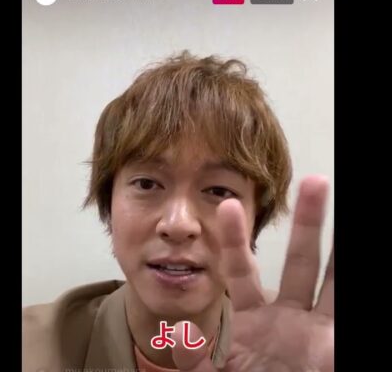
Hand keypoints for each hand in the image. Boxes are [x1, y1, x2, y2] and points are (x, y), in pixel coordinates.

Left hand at [171, 176, 333, 371]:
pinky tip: (358, 267)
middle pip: (298, 260)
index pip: (241, 269)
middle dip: (307, 222)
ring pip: (332, 283)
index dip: (234, 239)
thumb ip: (195, 358)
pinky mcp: (332, 350)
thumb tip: (177, 333)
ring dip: (340, 252)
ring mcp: (313, 331)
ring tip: (349, 211)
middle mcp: (286, 315)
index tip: (228, 204)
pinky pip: (344, 319)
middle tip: (314, 181)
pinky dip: (349, 299)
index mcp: (252, 316)